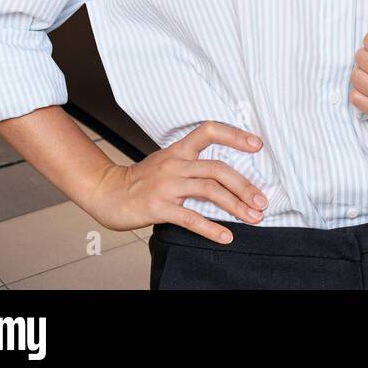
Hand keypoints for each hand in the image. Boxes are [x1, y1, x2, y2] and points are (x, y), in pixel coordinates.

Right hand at [86, 121, 267, 244]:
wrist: (106, 192)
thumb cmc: (140, 180)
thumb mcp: (167, 162)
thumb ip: (192, 164)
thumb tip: (227, 176)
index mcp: (178, 150)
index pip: (209, 131)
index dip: (235, 135)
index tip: (257, 145)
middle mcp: (175, 164)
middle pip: (217, 169)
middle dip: (244, 185)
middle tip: (262, 201)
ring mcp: (166, 185)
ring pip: (209, 190)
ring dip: (235, 205)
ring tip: (253, 217)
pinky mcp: (157, 207)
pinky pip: (190, 218)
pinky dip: (211, 228)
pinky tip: (226, 236)